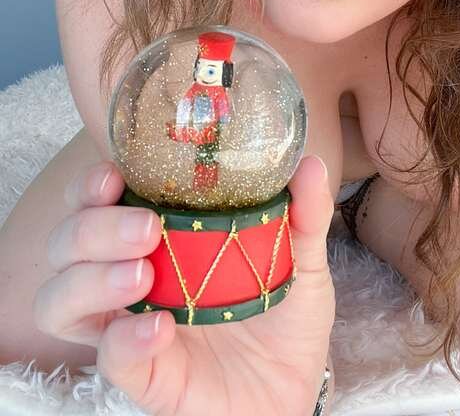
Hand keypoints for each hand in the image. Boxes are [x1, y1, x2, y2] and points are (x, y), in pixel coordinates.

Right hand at [33, 155, 334, 415]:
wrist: (297, 385)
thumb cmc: (284, 314)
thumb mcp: (301, 258)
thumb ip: (303, 213)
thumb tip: (310, 163)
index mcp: (159, 238)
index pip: (97, 203)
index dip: (91, 186)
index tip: (115, 174)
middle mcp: (131, 277)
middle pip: (67, 243)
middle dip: (92, 228)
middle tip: (146, 228)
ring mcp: (131, 326)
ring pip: (60, 300)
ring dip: (89, 279)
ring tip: (142, 273)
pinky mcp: (145, 375)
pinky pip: (108, 357)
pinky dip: (123, 339)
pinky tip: (158, 326)